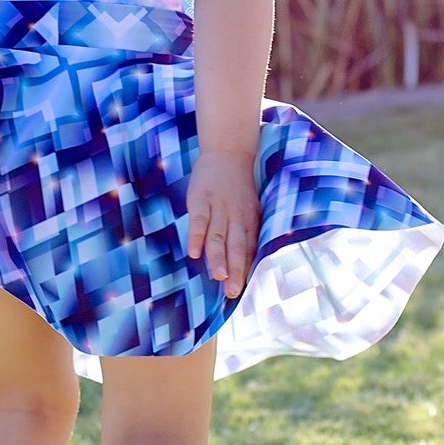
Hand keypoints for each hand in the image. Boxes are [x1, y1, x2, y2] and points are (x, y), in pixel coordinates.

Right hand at [185, 150, 260, 299]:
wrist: (228, 153)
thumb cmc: (238, 188)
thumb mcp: (251, 208)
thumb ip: (247, 233)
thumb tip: (246, 263)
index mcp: (250, 220)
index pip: (249, 249)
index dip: (245, 270)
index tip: (242, 290)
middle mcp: (236, 216)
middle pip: (236, 246)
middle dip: (235, 269)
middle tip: (233, 291)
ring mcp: (218, 207)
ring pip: (218, 236)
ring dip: (217, 256)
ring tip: (218, 276)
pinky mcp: (200, 198)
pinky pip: (198, 220)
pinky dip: (196, 236)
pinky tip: (193, 252)